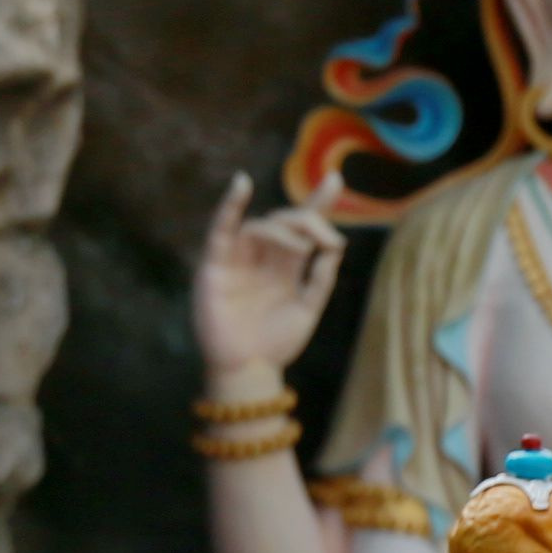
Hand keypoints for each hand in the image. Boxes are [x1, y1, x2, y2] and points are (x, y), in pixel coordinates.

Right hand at [191, 174, 347, 385]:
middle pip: (284, 222)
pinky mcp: (215, 265)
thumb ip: (320, 279)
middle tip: (326, 238)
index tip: (336, 180)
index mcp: (285, 266)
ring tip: (303, 246)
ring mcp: (239, 259)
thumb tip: (335, 246)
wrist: (249, 372)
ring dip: (283, 229)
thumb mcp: (307, 309)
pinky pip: (220, 230)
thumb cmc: (276, 344)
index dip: (318, 203)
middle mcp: (262, 258)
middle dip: (308, 222)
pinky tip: (242, 185)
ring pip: (260, 227)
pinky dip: (229, 207)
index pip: (303, 228)